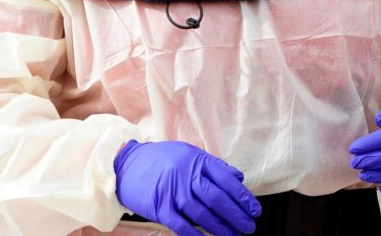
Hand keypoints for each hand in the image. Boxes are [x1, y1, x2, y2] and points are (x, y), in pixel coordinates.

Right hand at [114, 140, 259, 235]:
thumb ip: (213, 165)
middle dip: (236, 215)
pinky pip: (182, 225)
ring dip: (221, 228)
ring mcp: (172, 192)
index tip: (254, 209)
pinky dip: (196, 235)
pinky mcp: (160, 207)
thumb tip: (238, 178)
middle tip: (249, 226)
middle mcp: (185, 174)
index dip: (242, 196)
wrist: (125, 165)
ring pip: (202, 213)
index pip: (225, 179)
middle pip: (217, 198)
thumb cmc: (160, 160)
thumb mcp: (187, 153)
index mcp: (195, 160)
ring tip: (234, 235)